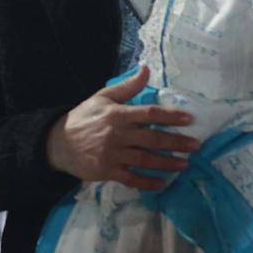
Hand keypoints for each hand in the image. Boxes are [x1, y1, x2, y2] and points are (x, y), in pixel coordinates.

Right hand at [43, 65, 198, 189]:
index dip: (171, 116)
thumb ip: (127, 87)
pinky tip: (162, 184)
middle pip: (152, 139)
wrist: (57, 143)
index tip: (189, 119)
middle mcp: (117, 135)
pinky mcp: (107, 171)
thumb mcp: (102, 97)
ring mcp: (112, 155)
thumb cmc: (83, 118)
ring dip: (167, 163)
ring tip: (185, 164)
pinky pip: (131, 179)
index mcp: (118, 115)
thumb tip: (146, 69)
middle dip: (177, 143)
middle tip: (196, 146)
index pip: (149, 114)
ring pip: (145, 160)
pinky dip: (148, 183)